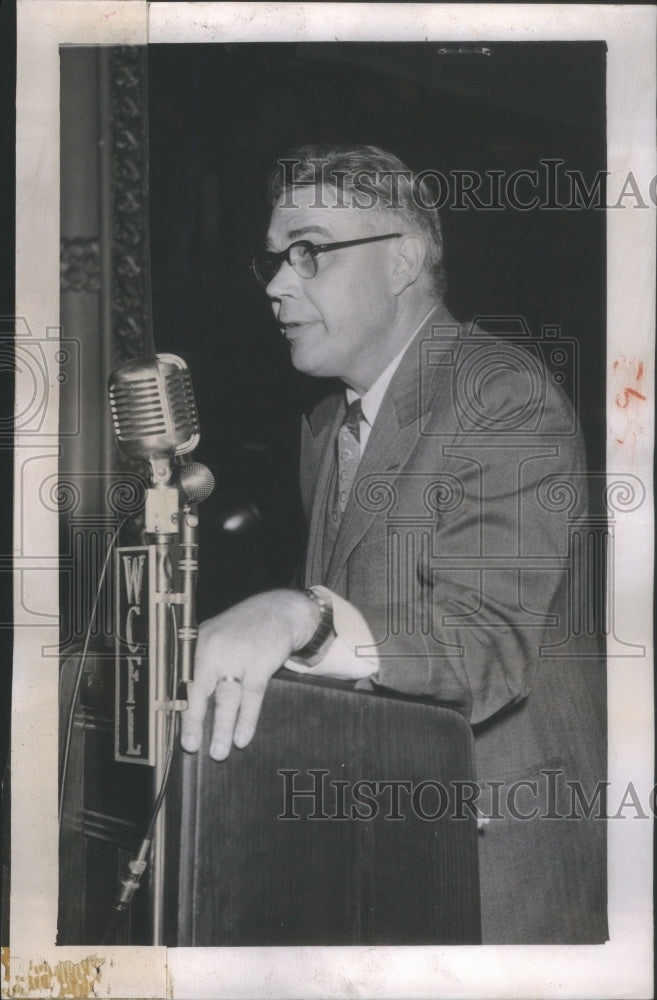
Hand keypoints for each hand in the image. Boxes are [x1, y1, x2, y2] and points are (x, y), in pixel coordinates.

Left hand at [180, 590, 318, 759]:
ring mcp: (237, 655)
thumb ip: (200, 663)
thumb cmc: (243, 631)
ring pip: (226, 698)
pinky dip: (246, 720)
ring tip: (219, 753)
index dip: (178, 707)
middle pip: (199, 690)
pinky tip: (242, 738)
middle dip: (194, 721)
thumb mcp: (215, 638)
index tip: (175, 729)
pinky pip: (251, 697)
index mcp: (197, 643)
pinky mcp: (260, 661)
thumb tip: (183, 703)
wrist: (278, 611)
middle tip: (191, 747)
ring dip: (222, 728)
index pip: (182, 680)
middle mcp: (213, 648)